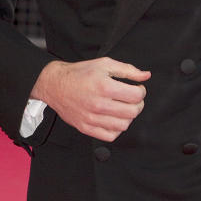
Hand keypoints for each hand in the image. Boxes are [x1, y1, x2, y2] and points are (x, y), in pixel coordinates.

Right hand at [32, 57, 149, 140]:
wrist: (55, 85)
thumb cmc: (79, 74)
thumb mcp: (104, 64)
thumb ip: (128, 70)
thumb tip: (145, 75)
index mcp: (104, 87)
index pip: (136, 96)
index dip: (141, 91)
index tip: (136, 89)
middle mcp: (99, 104)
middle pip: (132, 112)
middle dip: (137, 104)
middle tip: (131, 99)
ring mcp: (92, 118)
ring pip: (123, 126)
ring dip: (127, 117)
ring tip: (122, 109)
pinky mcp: (86, 127)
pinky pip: (110, 136)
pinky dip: (116, 129)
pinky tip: (113, 119)